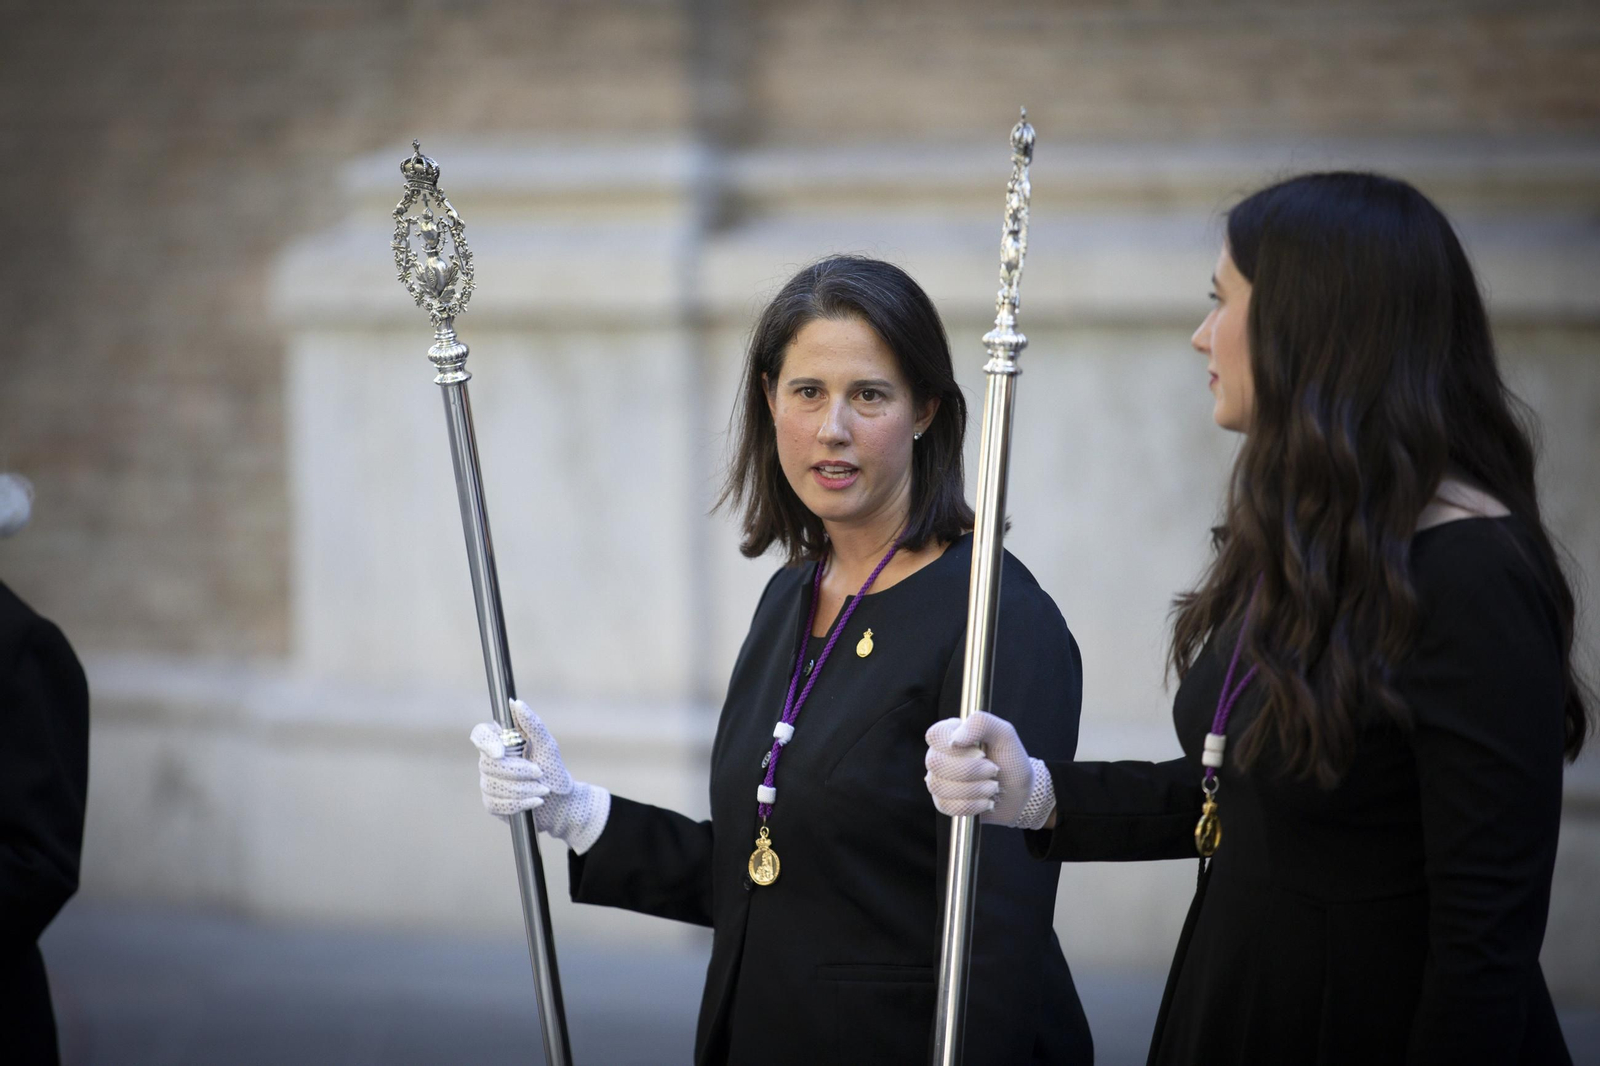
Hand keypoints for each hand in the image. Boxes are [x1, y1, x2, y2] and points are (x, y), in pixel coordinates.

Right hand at [469, 699, 610, 853]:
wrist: (560, 800)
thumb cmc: (553, 769)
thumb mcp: (547, 745)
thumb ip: (533, 724)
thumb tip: (517, 703)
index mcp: (502, 741)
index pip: (480, 734)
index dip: (485, 743)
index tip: (500, 753)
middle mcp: (490, 760)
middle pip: (488, 764)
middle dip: (517, 771)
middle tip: (539, 773)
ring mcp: (488, 782)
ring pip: (493, 785)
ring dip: (523, 789)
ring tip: (543, 789)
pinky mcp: (492, 803)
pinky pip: (496, 803)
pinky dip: (520, 803)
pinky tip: (535, 801)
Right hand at [924, 711, 1051, 828]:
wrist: (1020, 794)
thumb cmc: (1011, 761)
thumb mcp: (1005, 735)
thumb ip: (981, 724)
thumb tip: (955, 739)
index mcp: (951, 733)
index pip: (935, 734)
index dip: (957, 747)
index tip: (981, 753)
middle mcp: (940, 754)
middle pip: (935, 762)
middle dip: (970, 770)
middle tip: (993, 770)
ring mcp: (938, 779)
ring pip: (938, 786)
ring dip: (974, 789)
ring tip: (993, 787)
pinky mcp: (943, 802)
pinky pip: (945, 806)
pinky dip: (971, 805)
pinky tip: (985, 801)